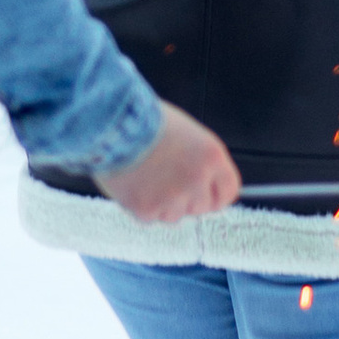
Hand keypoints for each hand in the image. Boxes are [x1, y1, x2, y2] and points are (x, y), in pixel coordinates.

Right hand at [97, 102, 240, 224]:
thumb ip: (200, 161)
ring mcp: (172, 197)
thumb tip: (204, 184)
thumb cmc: (145, 121)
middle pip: (201, 207)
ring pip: (174, 216)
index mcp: (212, 156)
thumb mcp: (186, 134)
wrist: (110, 121)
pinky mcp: (146, 209)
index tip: (203, 194)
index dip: (214, 194)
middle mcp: (197, 179)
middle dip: (185, 199)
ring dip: (162, 204)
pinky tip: (132, 183)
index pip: (228, 192)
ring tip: (145, 177)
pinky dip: (140, 206)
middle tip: (164, 179)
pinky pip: (150, 218)